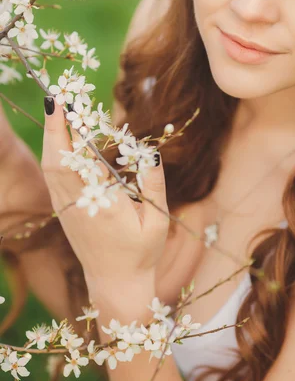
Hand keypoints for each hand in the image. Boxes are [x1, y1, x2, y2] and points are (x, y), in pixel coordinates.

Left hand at [41, 96, 169, 293]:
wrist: (115, 284)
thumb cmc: (141, 253)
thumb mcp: (157, 221)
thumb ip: (154, 186)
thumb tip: (151, 153)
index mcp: (104, 204)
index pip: (82, 160)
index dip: (72, 132)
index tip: (68, 106)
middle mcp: (79, 203)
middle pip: (57, 159)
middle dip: (54, 126)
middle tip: (55, 96)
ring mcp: (68, 208)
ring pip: (51, 167)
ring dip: (51, 137)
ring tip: (56, 111)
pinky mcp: (65, 211)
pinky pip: (53, 177)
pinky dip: (54, 153)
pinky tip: (59, 139)